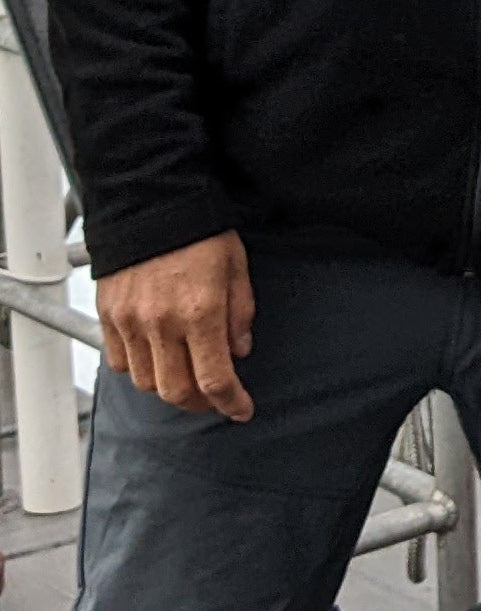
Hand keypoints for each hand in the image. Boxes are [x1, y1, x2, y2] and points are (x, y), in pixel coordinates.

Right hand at [97, 230, 255, 419]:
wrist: (151, 202)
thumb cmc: (199, 229)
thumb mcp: (236, 266)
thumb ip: (240, 312)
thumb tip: (240, 350)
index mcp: (200, 311)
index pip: (215, 379)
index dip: (231, 402)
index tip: (241, 409)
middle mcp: (162, 323)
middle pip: (176, 392)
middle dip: (200, 404)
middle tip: (216, 398)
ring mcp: (131, 322)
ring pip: (146, 382)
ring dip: (169, 387)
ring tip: (187, 375)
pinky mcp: (109, 316)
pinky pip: (120, 362)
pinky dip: (139, 368)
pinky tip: (157, 356)